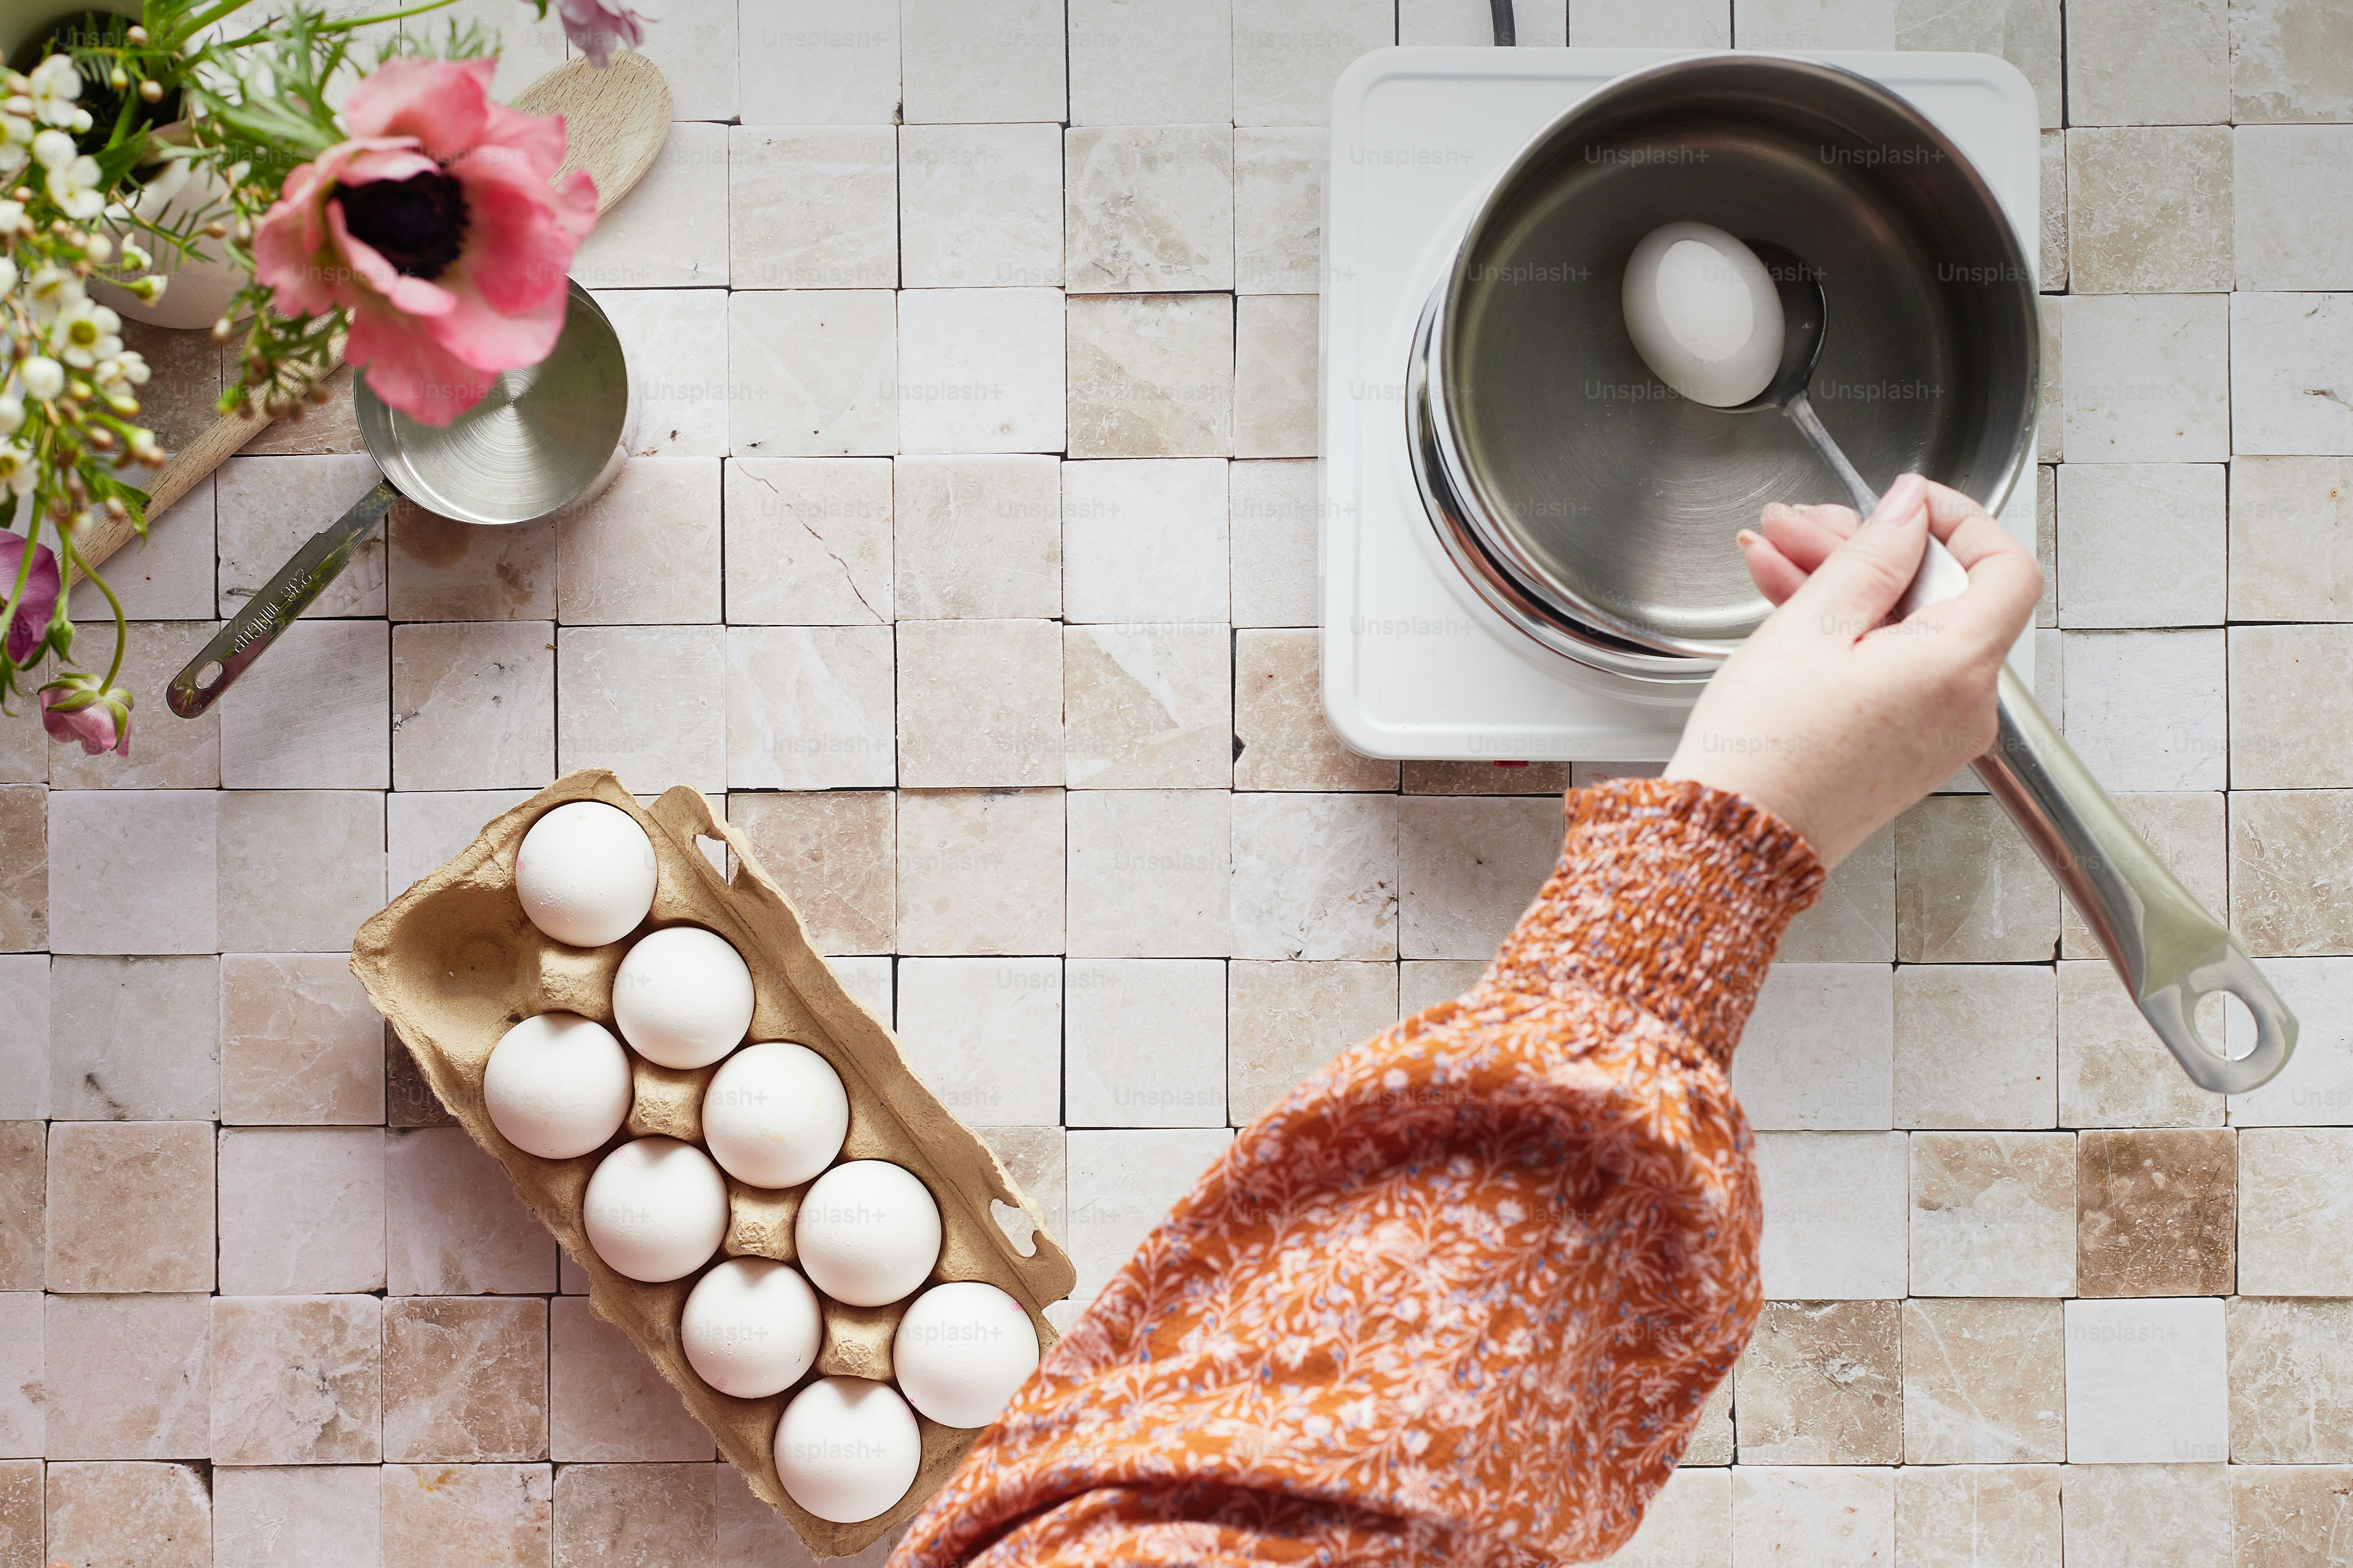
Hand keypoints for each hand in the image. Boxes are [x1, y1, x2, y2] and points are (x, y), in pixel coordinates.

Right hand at [1662, 472, 2041, 867]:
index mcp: (1956, 668)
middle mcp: (1965, 705)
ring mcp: (1938, 731)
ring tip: (1774, 555)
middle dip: (1870, 549)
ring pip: (1908, 629)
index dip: (1959, 521)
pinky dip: (1847, 633)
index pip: (2004, 567)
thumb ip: (1874, 554)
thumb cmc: (1763, 751)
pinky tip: (1789, 601)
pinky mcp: (1906, 749)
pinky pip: (1892, 669)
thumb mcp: (1811, 625)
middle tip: (1799, 525)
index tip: (1907, 502)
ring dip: (1846, 586)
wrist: (1732, 845)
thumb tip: (1912, 509)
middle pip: (1942, 595)